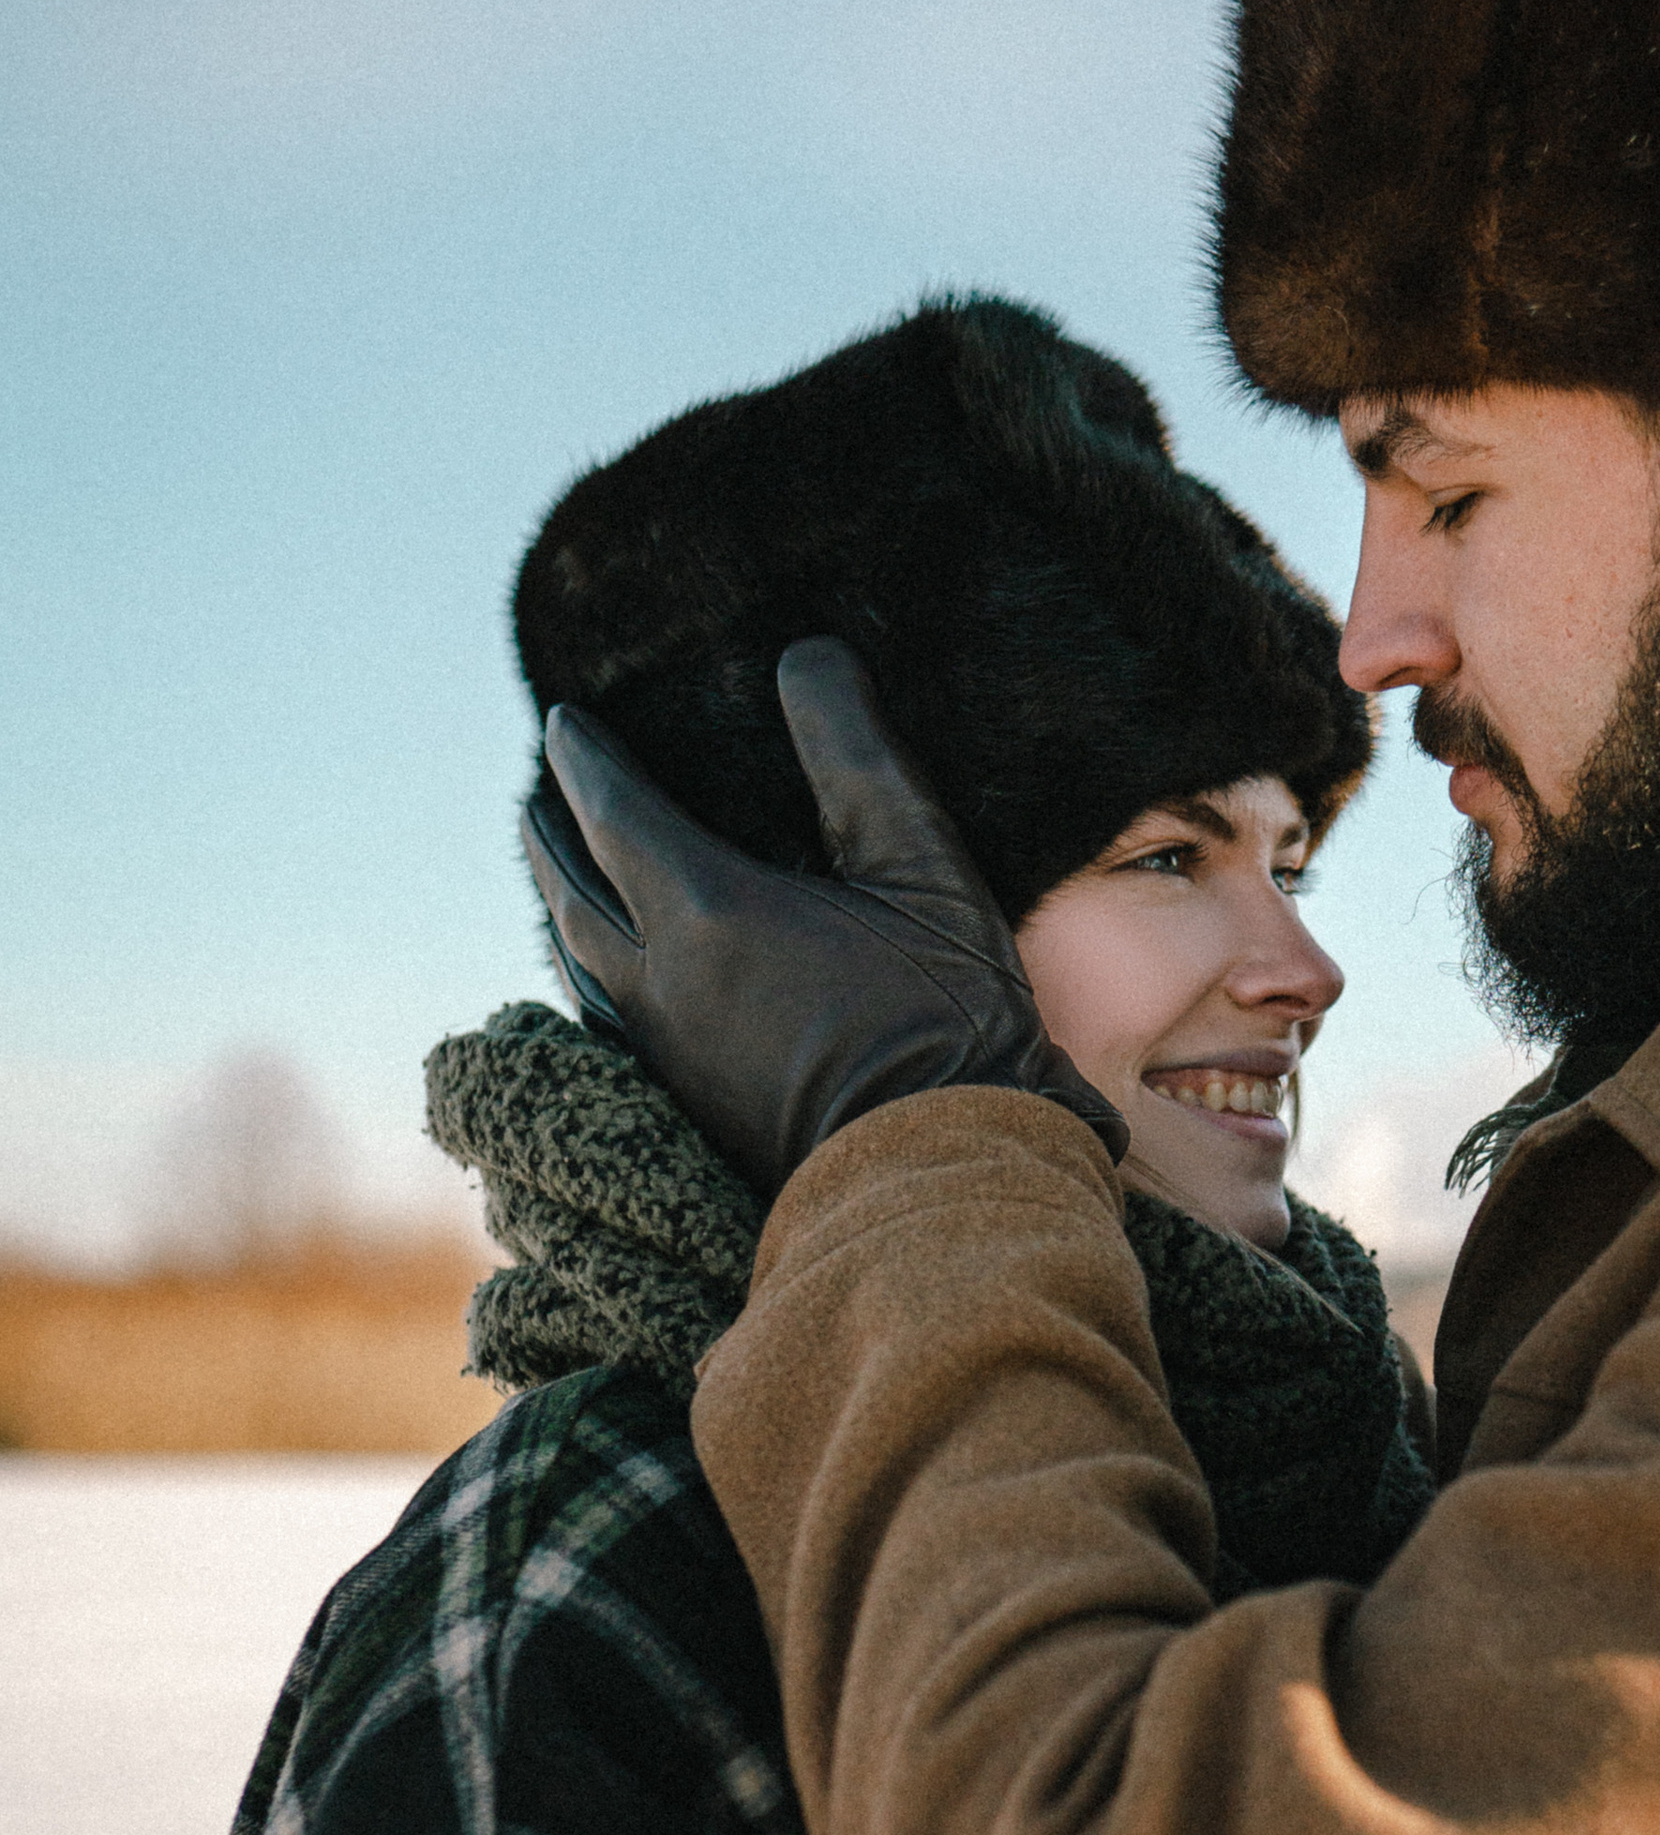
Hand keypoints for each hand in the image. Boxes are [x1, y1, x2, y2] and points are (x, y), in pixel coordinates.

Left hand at [522, 637, 1126, 1200]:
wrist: (939, 1176)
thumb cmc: (945, 1021)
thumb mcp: (922, 868)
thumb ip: (859, 756)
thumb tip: (806, 657)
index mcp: (709, 912)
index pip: (614, 812)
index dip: (585, 761)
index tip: (563, 722)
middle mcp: (660, 982)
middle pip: (569, 888)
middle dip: (550, 832)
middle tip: (540, 792)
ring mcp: (663, 1053)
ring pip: (577, 960)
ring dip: (560, 901)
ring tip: (560, 869)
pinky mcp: (681, 1106)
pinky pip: (603, 1016)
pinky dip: (588, 969)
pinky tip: (607, 974)